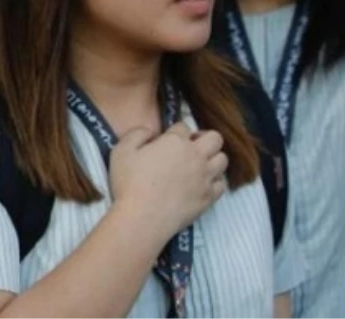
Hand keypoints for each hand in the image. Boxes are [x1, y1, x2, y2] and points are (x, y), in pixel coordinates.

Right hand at [110, 124, 228, 236]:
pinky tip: (202, 184)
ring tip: (199, 165)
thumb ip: (137, 133)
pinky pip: (222, 184)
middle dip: (204, 138)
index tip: (168, 140)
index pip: (184, 126)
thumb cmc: (129, 183)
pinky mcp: (209, 197)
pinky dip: (214, 181)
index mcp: (175, 141)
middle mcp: (196, 156)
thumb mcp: (122, 150)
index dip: (176, 131)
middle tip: (191, 146)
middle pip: (215, 138)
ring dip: (212, 158)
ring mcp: (205, 177)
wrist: (142, 218)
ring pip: (223, 159)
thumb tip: (150, 131)